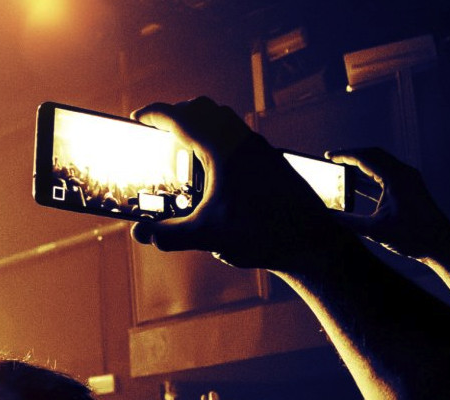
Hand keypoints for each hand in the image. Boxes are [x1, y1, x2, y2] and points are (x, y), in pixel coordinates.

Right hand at [128, 97, 336, 270]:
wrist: (311, 240)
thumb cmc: (262, 233)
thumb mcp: (208, 235)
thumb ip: (171, 234)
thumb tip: (142, 234)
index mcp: (221, 149)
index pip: (180, 118)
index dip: (154, 114)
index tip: (138, 118)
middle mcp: (241, 140)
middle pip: (203, 109)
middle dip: (178, 115)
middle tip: (160, 134)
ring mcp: (260, 148)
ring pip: (224, 120)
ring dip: (202, 126)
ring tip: (186, 152)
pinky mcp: (271, 160)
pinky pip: (239, 136)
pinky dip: (220, 141)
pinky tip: (217, 173)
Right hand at [325, 147, 449, 261]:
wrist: (441, 245)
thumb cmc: (412, 236)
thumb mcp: (375, 230)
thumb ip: (348, 221)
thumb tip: (327, 216)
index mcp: (396, 177)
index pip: (365, 158)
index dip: (344, 155)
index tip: (328, 157)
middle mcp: (404, 173)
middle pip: (373, 155)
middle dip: (352, 156)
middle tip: (332, 159)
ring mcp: (408, 180)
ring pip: (380, 164)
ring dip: (361, 165)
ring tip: (342, 169)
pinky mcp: (410, 188)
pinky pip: (387, 175)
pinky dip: (370, 177)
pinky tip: (357, 186)